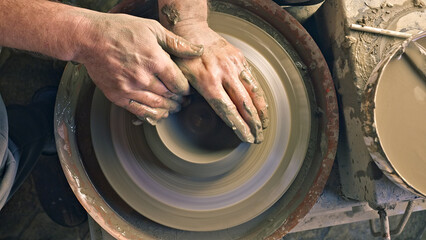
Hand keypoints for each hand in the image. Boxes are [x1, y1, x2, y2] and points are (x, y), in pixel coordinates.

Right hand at [77, 13, 202, 124]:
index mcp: (155, 60)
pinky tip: (159, 113)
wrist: (89, 38)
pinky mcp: (117, 96)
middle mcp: (143, 77)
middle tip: (184, 100)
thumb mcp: (152, 29)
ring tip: (174, 107)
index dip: (187, 89)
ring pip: (157, 106)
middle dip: (180, 100)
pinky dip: (153, 115)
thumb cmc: (121, 30)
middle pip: (170, 96)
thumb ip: (177, 43)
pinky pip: (139, 111)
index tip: (188, 89)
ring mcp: (129, 89)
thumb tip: (199, 51)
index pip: (179, 83)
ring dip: (169, 109)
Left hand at [173, 24, 268, 142]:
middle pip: (244, 104)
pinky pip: (253, 80)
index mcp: (208, 81)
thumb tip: (196, 113)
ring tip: (265, 125)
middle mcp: (224, 74)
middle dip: (253, 124)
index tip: (247, 138)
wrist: (192, 30)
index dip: (239, 126)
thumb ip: (191, 96)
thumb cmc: (184, 57)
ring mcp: (234, 65)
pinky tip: (262, 106)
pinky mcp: (240, 59)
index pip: (227, 110)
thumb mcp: (181, 78)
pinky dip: (259, 95)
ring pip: (253, 92)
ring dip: (261, 111)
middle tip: (258, 137)